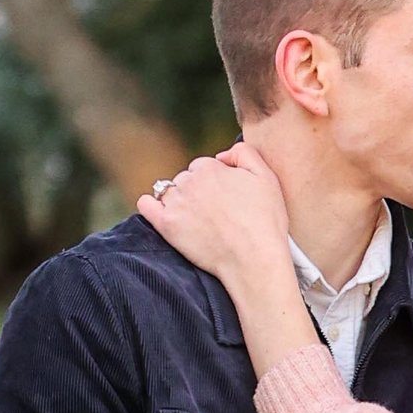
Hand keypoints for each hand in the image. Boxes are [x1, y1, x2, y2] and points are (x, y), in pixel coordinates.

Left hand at [134, 143, 311, 365]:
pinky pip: (146, 206)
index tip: (225, 198)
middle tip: (215, 212)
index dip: (216, 182)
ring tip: (197, 219)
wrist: (253, 259)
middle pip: (186, 179)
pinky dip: (149, 205)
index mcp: (210, 167)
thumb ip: (244, 153)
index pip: (204, 167)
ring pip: (169, 192)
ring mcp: (176, 203)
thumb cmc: (264, 222)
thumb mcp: (266, 176)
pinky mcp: (166, 225)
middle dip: (198, 191)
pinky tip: (157, 209)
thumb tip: (223, 155)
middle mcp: (189, 181)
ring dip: (179, 200)